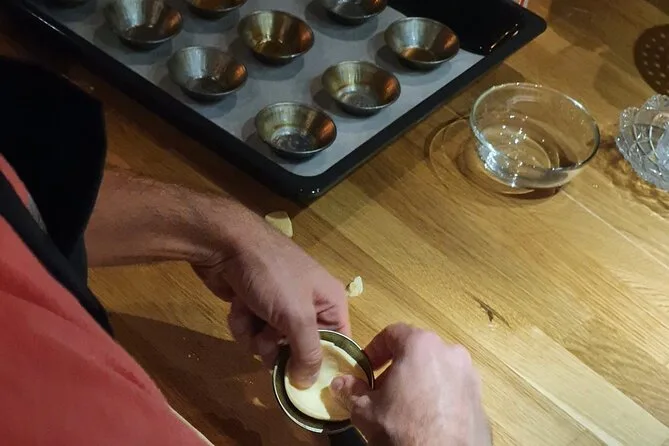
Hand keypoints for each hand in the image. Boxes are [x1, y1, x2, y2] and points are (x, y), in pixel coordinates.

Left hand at [193, 209, 349, 387]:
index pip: (338, 344)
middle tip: (268, 341)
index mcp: (330, 302)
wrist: (226, 244)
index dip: (324, 364)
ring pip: (271, 343)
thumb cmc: (271, 276)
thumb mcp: (296, 315)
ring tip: (250, 316)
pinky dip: (242, 323)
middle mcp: (309, 305)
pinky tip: (237, 307)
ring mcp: (280, 304)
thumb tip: (309, 384)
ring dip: (255, 337)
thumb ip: (307, 353)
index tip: (306, 382)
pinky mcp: (255, 305)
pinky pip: (252, 330)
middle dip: (279, 349)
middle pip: (300, 348)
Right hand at [330, 324, 490, 445]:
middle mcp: (450, 353)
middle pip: (417, 351)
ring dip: (419, 382)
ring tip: (404, 408)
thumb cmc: (403, 428)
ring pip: (437, 370)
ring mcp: (469, 376)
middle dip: (397, 368)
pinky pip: (453, 390)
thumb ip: (352, 391)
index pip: (393, 333)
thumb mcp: (366, 410)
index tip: (365, 368)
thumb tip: (340, 383)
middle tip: (381, 391)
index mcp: (421, 346)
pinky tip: (426, 420)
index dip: (374, 349)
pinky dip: (438, 398)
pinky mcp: (480, 400)